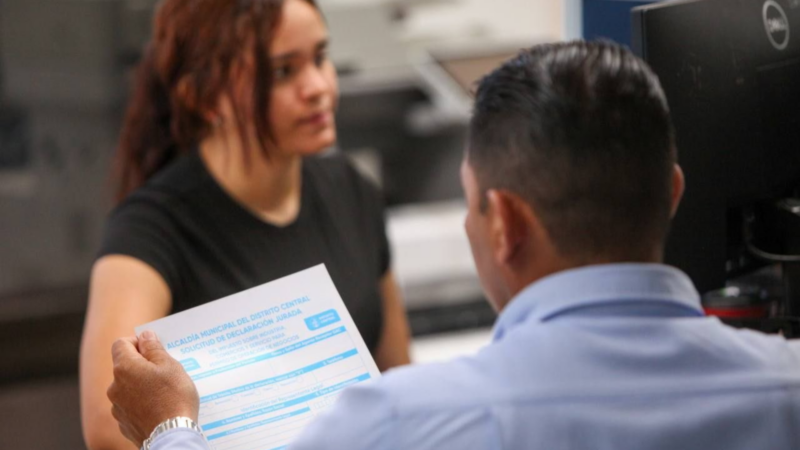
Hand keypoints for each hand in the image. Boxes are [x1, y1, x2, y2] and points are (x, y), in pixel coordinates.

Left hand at [107, 331, 199, 446]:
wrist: (172, 436)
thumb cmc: (174, 397)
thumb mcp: (170, 365)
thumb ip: (154, 348)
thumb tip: (144, 336)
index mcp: (124, 367)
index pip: (121, 343)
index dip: (137, 342)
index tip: (153, 349)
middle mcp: (114, 386)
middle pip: (125, 366)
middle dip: (142, 365)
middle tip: (165, 372)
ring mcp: (117, 407)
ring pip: (128, 387)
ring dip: (141, 385)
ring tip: (164, 393)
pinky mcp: (123, 423)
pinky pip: (130, 406)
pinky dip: (141, 404)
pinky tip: (159, 408)